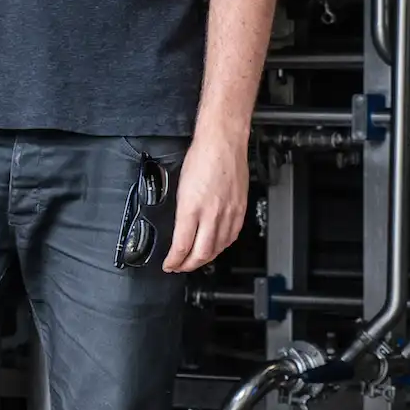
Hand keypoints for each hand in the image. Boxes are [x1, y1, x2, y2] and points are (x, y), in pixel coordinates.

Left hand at [162, 131, 248, 272]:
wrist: (223, 142)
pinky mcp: (240, 209)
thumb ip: (182, 211)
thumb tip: (180, 229)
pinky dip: (222, 246)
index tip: (169, 265)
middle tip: (180, 267)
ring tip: (195, 261)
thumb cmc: (202, 157)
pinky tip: (216, 247)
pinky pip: (232, 236)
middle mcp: (212, 213)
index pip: (182, 245)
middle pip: (201, 253)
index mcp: (192, 207)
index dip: (174, 261)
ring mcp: (229, 213)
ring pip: (218, 248)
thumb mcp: (181, 185)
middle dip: (188, 265)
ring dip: (205, 259)